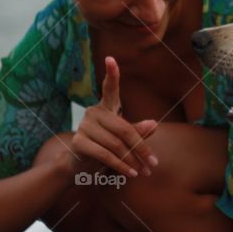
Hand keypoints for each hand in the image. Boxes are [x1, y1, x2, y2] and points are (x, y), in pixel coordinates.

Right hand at [68, 56, 158, 177]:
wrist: (79, 167)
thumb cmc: (105, 149)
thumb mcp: (124, 140)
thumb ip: (138, 132)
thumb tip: (154, 124)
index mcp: (106, 107)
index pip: (109, 88)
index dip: (111, 74)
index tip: (110, 58)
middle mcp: (93, 112)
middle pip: (124, 129)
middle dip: (141, 148)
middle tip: (154, 164)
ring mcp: (84, 126)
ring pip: (116, 144)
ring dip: (132, 160)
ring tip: (143, 171)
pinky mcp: (79, 141)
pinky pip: (105, 154)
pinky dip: (120, 165)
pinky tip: (130, 173)